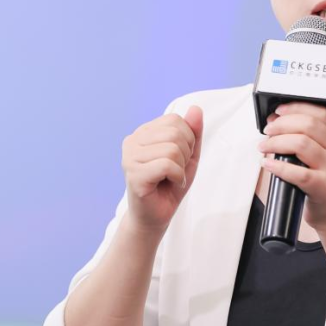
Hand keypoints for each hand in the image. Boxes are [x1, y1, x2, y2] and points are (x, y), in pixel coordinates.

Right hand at [121, 105, 203, 232]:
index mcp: (143, 133)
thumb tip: (196, 108)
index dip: (188, 139)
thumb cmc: (169, 186)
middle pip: (175, 133)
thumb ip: (193, 132)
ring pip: (172, 149)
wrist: (155, 216)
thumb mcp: (188, 156)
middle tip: (176, 171)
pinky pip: (168, 165)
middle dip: (185, 154)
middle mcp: (132, 141)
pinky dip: (177, 177)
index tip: (179, 158)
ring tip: (170, 178)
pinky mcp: (133, 174)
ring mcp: (129, 157)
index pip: (175, 120)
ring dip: (181, 168)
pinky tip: (168, 184)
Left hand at [257, 102, 325, 230]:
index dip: (296, 108)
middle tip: (267, 131)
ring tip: (264, 147)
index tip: (277, 111)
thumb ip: (309, 140)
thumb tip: (276, 124)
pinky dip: (278, 166)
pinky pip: (297, 172)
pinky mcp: (323, 186)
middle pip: (307, 125)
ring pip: (301, 144)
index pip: (320, 113)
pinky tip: (267, 164)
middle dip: (282, 125)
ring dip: (276, 143)